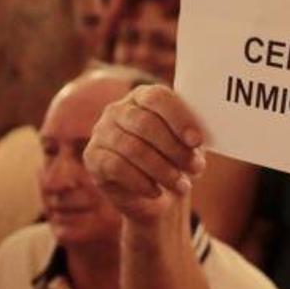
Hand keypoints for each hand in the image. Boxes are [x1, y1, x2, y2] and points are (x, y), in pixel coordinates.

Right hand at [83, 85, 206, 223]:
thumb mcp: (188, 146)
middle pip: (145, 123)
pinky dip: (141, 182)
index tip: (197, 142)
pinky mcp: (92, 157)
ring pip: (132, 148)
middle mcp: (118, 109)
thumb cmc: (175, 161)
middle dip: (174, 149)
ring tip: (181, 185)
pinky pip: (116, 167)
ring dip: (162, 170)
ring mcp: (101, 132)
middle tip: (195, 168)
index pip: (157, 97)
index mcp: (143, 96)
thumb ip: (192, 138)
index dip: (178, 118)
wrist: (156, 192)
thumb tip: (196, 143)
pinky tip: (156, 191)